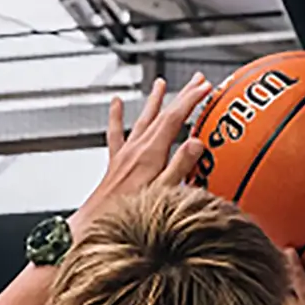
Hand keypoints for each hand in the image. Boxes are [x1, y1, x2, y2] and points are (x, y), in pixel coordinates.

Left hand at [71, 75, 213, 232]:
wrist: (98, 224)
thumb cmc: (130, 213)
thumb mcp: (163, 193)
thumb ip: (180, 167)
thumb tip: (197, 143)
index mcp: (150, 154)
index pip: (175, 119)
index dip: (191, 100)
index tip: (205, 86)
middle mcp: (137, 149)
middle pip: (163, 114)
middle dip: (182, 95)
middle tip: (197, 80)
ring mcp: (126, 154)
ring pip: (143, 120)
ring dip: (154, 101)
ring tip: (160, 83)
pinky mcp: (116, 162)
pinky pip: (116, 133)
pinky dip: (117, 116)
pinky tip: (116, 103)